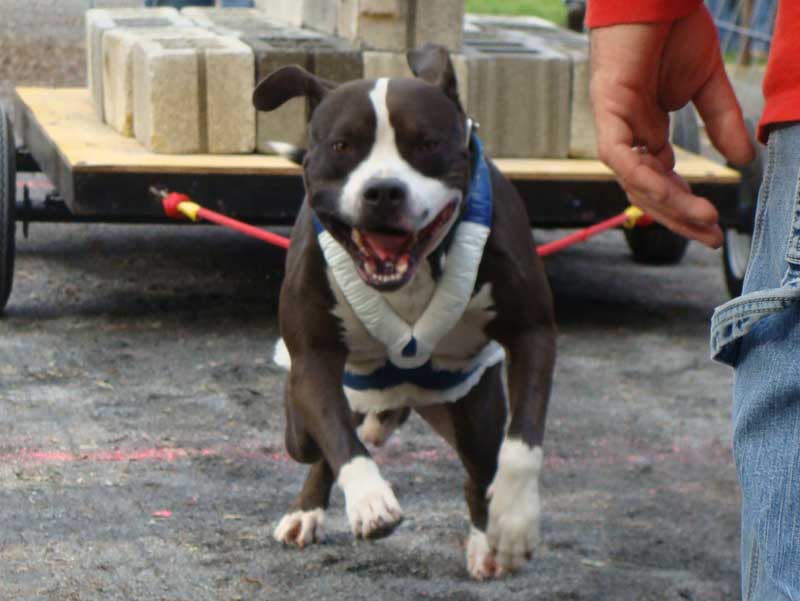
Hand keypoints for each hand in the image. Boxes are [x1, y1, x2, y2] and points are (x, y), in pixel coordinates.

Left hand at [590, 6, 753, 247]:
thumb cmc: (674, 33)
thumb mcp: (706, 86)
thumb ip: (721, 123)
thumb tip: (743, 161)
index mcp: (648, 134)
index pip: (663, 182)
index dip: (687, 205)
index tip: (716, 225)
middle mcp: (630, 137)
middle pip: (648, 192)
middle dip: (679, 217)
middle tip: (710, 238)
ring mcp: (617, 127)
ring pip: (636, 182)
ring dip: (669, 204)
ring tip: (703, 219)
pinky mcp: (608, 113)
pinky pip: (622, 157)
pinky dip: (645, 177)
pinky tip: (671, 193)